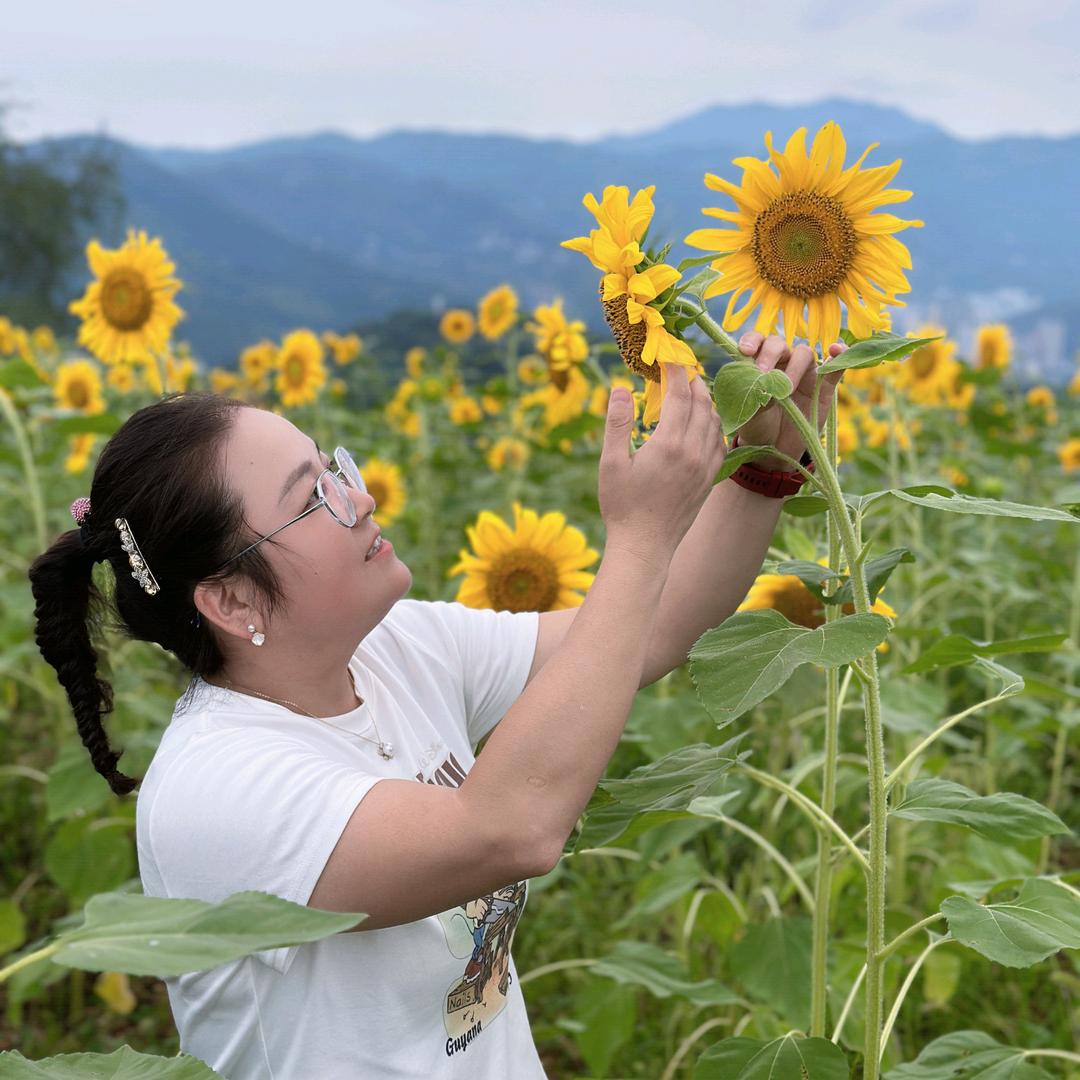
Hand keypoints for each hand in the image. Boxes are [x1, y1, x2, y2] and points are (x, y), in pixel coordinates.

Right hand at [598, 364, 725, 565]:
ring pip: (715, 422)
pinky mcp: (709, 479)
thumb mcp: (611, 463)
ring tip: (694, 391)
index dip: (675, 372)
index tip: (669, 359)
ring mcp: (705, 466)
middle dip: (693, 382)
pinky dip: (714, 424)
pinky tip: (704, 422)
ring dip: (706, 401)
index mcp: (669, 444)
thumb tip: (620, 388)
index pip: (679, 395)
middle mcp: (693, 452)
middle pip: (702, 404)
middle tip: (682, 370)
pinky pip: (719, 442)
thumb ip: (617, 423)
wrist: (645, 546)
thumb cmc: (622, 506)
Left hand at [733, 333, 846, 470]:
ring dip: (794, 367)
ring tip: (786, 390)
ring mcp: (805, 372)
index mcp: (759, 363)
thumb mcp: (748, 414)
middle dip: (769, 354)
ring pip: (803, 353)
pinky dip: (840, 354)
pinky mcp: (825, 386)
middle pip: (779, 344)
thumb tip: (765, 386)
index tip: (745, 352)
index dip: (751, 341)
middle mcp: (782, 362)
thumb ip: (752, 397)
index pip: (757, 342)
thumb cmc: (758, 425)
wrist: (775, 449)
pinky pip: (835, 367)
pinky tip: (836, 350)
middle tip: (763, 375)